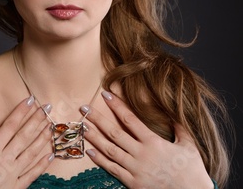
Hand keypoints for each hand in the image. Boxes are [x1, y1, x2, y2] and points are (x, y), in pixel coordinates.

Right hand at [0, 96, 53, 188]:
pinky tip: (50, 155)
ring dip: (42, 138)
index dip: (21, 111)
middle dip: (37, 120)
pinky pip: (32, 174)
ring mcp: (12, 175)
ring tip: (52, 126)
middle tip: (48, 107)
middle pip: (24, 136)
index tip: (30, 99)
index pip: (9, 125)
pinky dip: (42, 164)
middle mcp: (4, 160)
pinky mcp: (15, 188)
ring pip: (31, 153)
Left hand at [80, 91, 213, 188]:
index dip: (117, 105)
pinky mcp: (132, 183)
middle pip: (114, 133)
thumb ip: (179, 127)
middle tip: (84, 108)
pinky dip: (99, 160)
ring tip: (82, 126)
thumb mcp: (189, 146)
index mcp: (154, 142)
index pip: (130, 119)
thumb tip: (172, 110)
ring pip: (109, 150)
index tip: (105, 94)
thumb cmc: (192, 171)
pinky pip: (112, 169)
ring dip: (94, 137)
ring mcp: (135, 169)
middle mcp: (141, 154)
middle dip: (98, 119)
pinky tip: (89, 151)